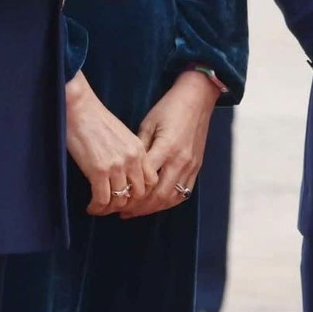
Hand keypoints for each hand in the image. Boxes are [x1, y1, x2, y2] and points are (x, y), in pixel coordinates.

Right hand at [66, 71, 157, 215]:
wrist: (78, 108)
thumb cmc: (95, 119)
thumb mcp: (122, 135)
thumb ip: (129, 154)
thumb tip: (126, 175)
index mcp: (139, 149)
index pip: (151, 181)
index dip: (140, 194)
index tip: (128, 198)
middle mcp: (132, 159)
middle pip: (138, 194)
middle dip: (126, 204)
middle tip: (113, 206)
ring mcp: (116, 166)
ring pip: (120, 200)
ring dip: (109, 208)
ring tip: (99, 208)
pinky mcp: (99, 171)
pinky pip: (102, 199)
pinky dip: (97, 207)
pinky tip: (91, 207)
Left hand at [121, 70, 220, 217]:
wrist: (197, 99)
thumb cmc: (169, 108)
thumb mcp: (148, 124)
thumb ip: (140, 149)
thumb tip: (126, 170)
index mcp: (166, 148)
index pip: (145, 179)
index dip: (129, 192)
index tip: (115, 197)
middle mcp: (180, 161)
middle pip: (158, 195)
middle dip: (139, 207)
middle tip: (122, 211)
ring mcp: (191, 166)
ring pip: (171, 198)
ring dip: (153, 208)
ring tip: (135, 212)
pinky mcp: (197, 168)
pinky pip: (183, 193)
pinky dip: (168, 202)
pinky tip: (156, 205)